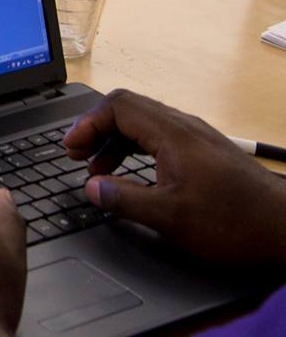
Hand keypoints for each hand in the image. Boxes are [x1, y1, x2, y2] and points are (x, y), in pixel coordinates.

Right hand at [63, 89, 285, 267]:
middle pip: (129, 108)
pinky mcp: (206, 152)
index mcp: (173, 134)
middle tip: (77, 154)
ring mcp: (198, 138)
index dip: (87, 124)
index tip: (72, 149)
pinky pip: (160, 136)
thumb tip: (90, 187)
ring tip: (97, 168)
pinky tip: (133, 174)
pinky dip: (136, 148)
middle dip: (96, 129)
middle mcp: (185, 127)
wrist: (285, 229)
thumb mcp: (171, 217)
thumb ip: (125, 199)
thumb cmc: (233, 222)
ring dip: (115, 140)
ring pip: (144, 122)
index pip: (118, 107)